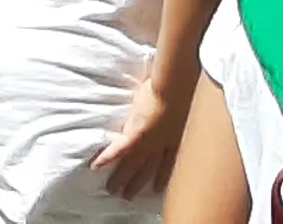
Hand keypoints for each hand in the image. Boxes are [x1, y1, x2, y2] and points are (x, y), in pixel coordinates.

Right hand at [90, 80, 186, 200]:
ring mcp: (150, 141)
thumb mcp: (186, 104)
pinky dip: (107, 158)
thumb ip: (181, 111)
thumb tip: (178, 108)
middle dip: (139, 183)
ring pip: (134, 164)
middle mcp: (163, 144)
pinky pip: (120, 150)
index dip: (162, 176)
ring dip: (123, 178)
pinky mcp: (136, 133)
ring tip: (112, 190)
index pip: (169, 163)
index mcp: (177, 138)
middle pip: (149, 169)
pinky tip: (95, 166)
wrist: (178, 84)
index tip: (157, 188)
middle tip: (128, 197)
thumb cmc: (185, 86)